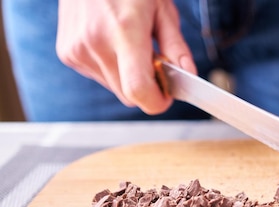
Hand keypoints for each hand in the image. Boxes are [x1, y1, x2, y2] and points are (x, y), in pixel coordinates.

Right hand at [56, 0, 196, 113]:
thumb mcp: (162, 9)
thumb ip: (176, 46)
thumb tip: (188, 75)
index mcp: (124, 32)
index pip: (138, 90)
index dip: (156, 102)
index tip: (167, 96)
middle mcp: (96, 43)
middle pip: (129, 96)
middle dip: (147, 87)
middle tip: (154, 63)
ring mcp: (78, 50)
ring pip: (115, 88)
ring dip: (128, 77)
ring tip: (129, 45)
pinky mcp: (67, 53)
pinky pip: (99, 77)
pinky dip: (111, 68)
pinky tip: (111, 43)